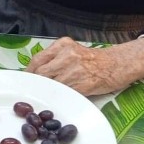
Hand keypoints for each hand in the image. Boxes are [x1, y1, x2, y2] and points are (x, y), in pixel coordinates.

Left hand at [25, 36, 143, 95]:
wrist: (118, 64)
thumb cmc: (94, 60)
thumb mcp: (72, 51)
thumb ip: (55, 59)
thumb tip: (36, 73)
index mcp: (63, 44)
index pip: (37, 59)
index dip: (29, 72)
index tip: (25, 80)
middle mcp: (67, 54)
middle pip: (41, 72)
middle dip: (36, 83)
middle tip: (33, 90)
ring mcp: (74, 69)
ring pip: (51, 83)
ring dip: (47, 91)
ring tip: (45, 95)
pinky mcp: (82, 84)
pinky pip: (64, 92)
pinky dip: (59, 96)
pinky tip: (58, 98)